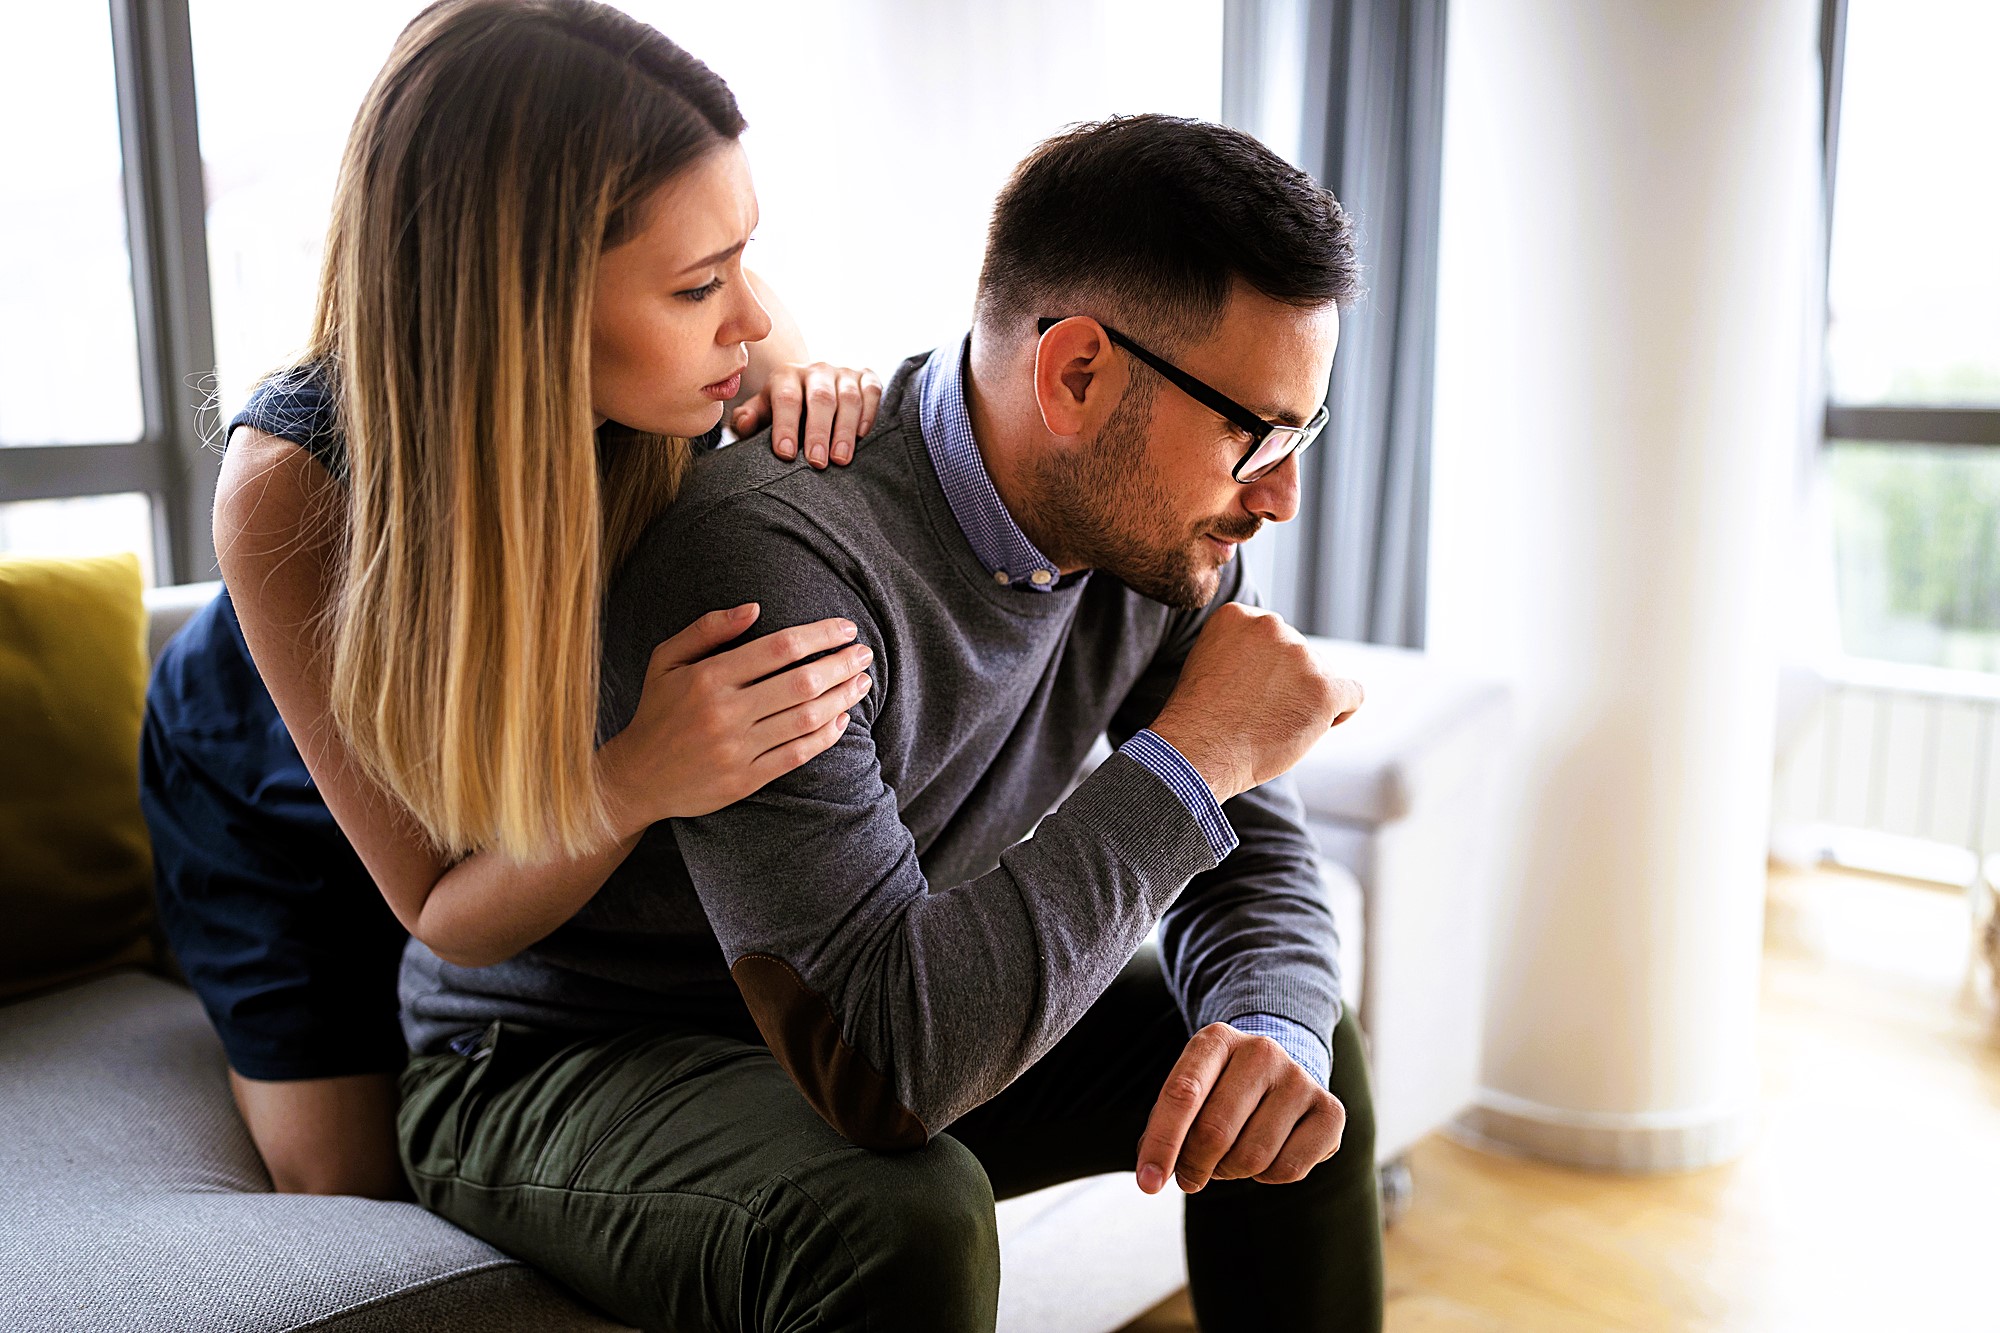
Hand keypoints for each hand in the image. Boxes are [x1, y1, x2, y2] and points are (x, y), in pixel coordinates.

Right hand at [598, 604, 874, 832]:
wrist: (637, 778)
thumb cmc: (657, 710)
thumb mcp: (666, 660)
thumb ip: (708, 629)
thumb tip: (755, 607)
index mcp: (708, 677)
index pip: (779, 648)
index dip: (819, 636)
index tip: (846, 629)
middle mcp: (725, 713)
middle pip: (801, 682)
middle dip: (841, 665)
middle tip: (864, 654)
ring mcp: (736, 749)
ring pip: (806, 719)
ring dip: (842, 698)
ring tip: (862, 682)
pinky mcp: (745, 780)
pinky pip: (797, 754)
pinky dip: (826, 736)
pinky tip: (842, 718)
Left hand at [731, 361, 883, 468]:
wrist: (811, 391)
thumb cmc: (784, 413)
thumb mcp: (762, 415)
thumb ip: (748, 420)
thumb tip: (744, 422)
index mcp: (785, 376)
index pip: (786, 399)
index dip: (786, 426)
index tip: (786, 454)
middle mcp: (815, 370)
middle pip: (820, 398)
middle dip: (818, 432)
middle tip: (817, 462)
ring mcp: (843, 373)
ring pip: (848, 398)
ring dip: (845, 429)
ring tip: (841, 459)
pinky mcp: (866, 377)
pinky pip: (872, 391)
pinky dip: (869, 412)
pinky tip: (862, 436)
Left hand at [1135, 1023, 1345, 1194]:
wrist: (1279, 1072)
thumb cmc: (1222, 1089)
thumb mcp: (1191, 1091)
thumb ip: (1166, 1127)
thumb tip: (1153, 1174)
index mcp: (1217, 1039)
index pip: (1183, 1094)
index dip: (1162, 1144)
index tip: (1147, 1184)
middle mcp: (1262, 1051)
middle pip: (1215, 1131)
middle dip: (1194, 1166)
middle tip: (1190, 1176)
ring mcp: (1300, 1078)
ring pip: (1252, 1156)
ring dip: (1231, 1172)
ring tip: (1229, 1158)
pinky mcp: (1331, 1110)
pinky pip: (1288, 1170)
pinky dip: (1267, 1177)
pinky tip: (1267, 1154)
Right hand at [1147, 603, 1362, 802]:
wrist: (1200, 752)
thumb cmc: (1201, 719)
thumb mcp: (1210, 661)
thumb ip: (1243, 647)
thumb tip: (1278, 659)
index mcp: (1239, 616)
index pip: (1274, 636)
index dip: (1269, 667)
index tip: (1250, 691)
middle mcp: (1272, 627)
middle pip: (1300, 654)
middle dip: (1289, 683)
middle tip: (1261, 713)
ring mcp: (1301, 656)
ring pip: (1323, 675)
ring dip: (1308, 700)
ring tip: (1276, 724)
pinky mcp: (1324, 688)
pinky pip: (1353, 694)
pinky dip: (1341, 711)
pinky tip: (1319, 724)